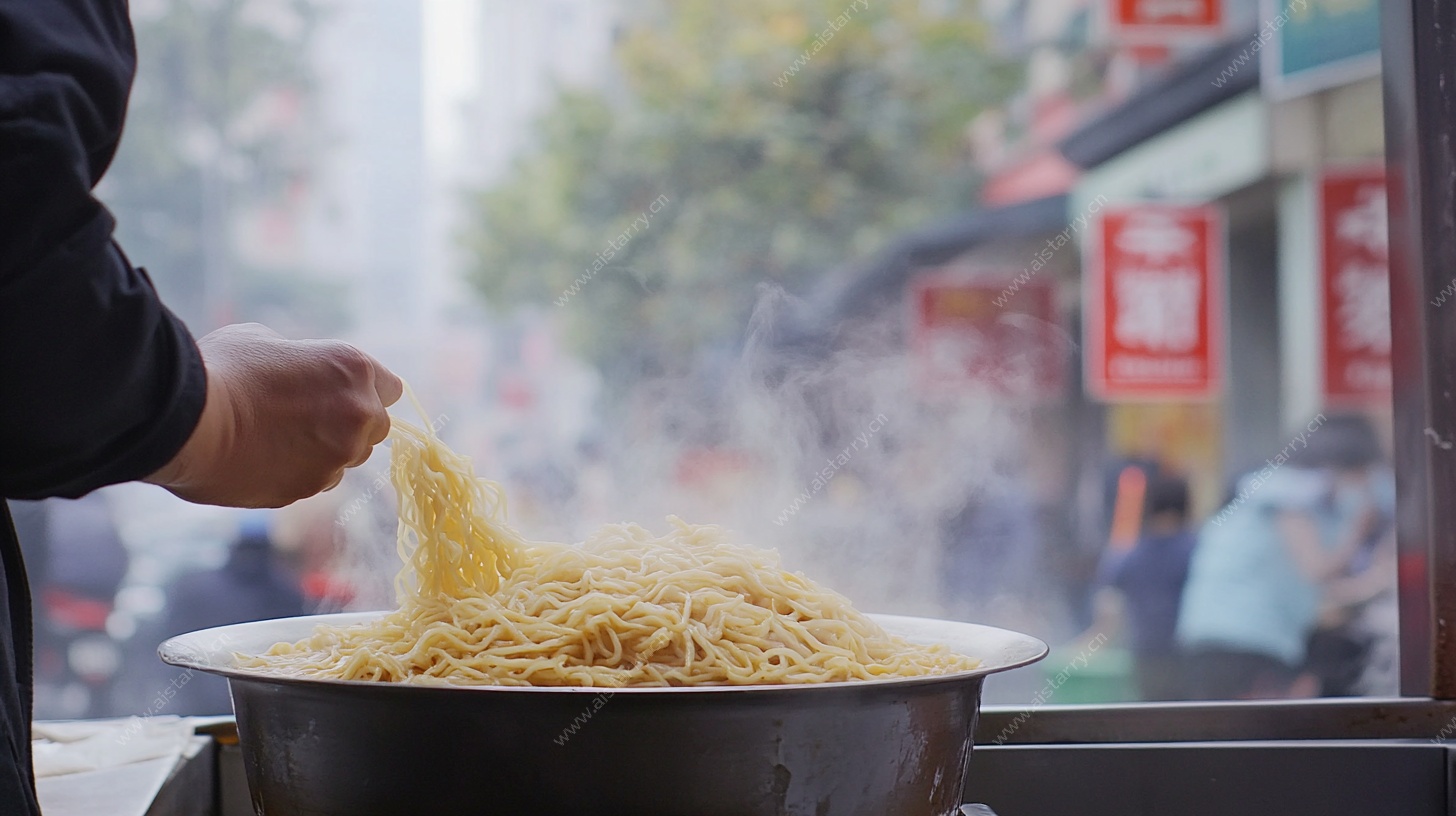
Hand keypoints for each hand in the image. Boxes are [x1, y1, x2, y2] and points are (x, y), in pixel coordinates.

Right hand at [147, 323, 402, 507]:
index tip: (340, 392)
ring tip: (279, 438)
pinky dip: (299, 472)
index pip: (389, 387)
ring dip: (327, 450)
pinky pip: (317, 480)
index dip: (364, 390)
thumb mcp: (264, 342)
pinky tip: (264, 458)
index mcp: (354, 371)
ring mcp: (337, 457)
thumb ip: (301, 358)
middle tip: (308, 416)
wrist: (185, 424)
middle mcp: (358, 416)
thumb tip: (300, 370)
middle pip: (376, 426)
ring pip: (348, 458)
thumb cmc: (221, 370)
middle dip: (351, 423)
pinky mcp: (309, 489)